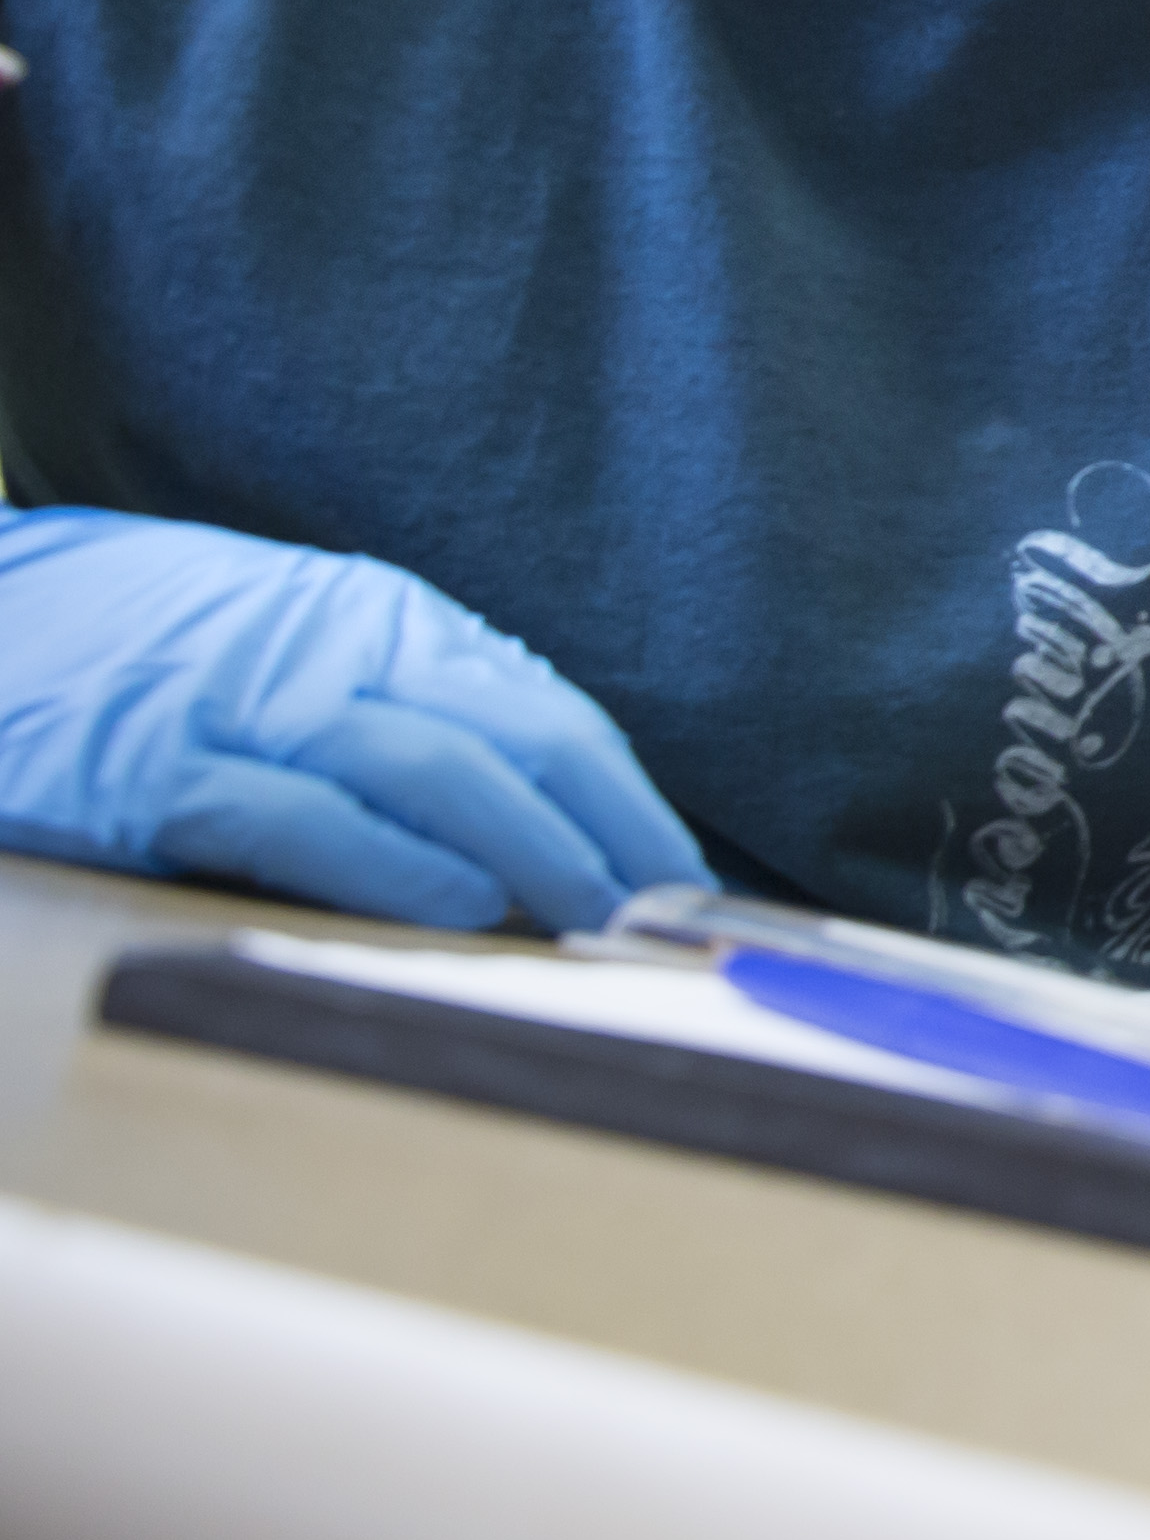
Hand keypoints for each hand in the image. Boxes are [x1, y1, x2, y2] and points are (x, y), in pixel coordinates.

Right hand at [0, 510, 709, 931]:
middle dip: (610, 830)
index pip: (551, 718)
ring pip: (431, 768)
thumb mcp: (311, 658)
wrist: (1, 619)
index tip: (691, 885)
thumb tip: (547, 829)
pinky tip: (460, 906)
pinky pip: (298, 815)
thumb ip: (418, 721)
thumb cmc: (164, 656)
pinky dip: (391, 862)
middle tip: (673, 918)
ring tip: (598, 920)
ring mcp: (251, 708)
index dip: (632, 806)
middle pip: (518, 737)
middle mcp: (338, 654)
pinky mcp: (158, 771)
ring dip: (532, 850)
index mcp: (389, 626)